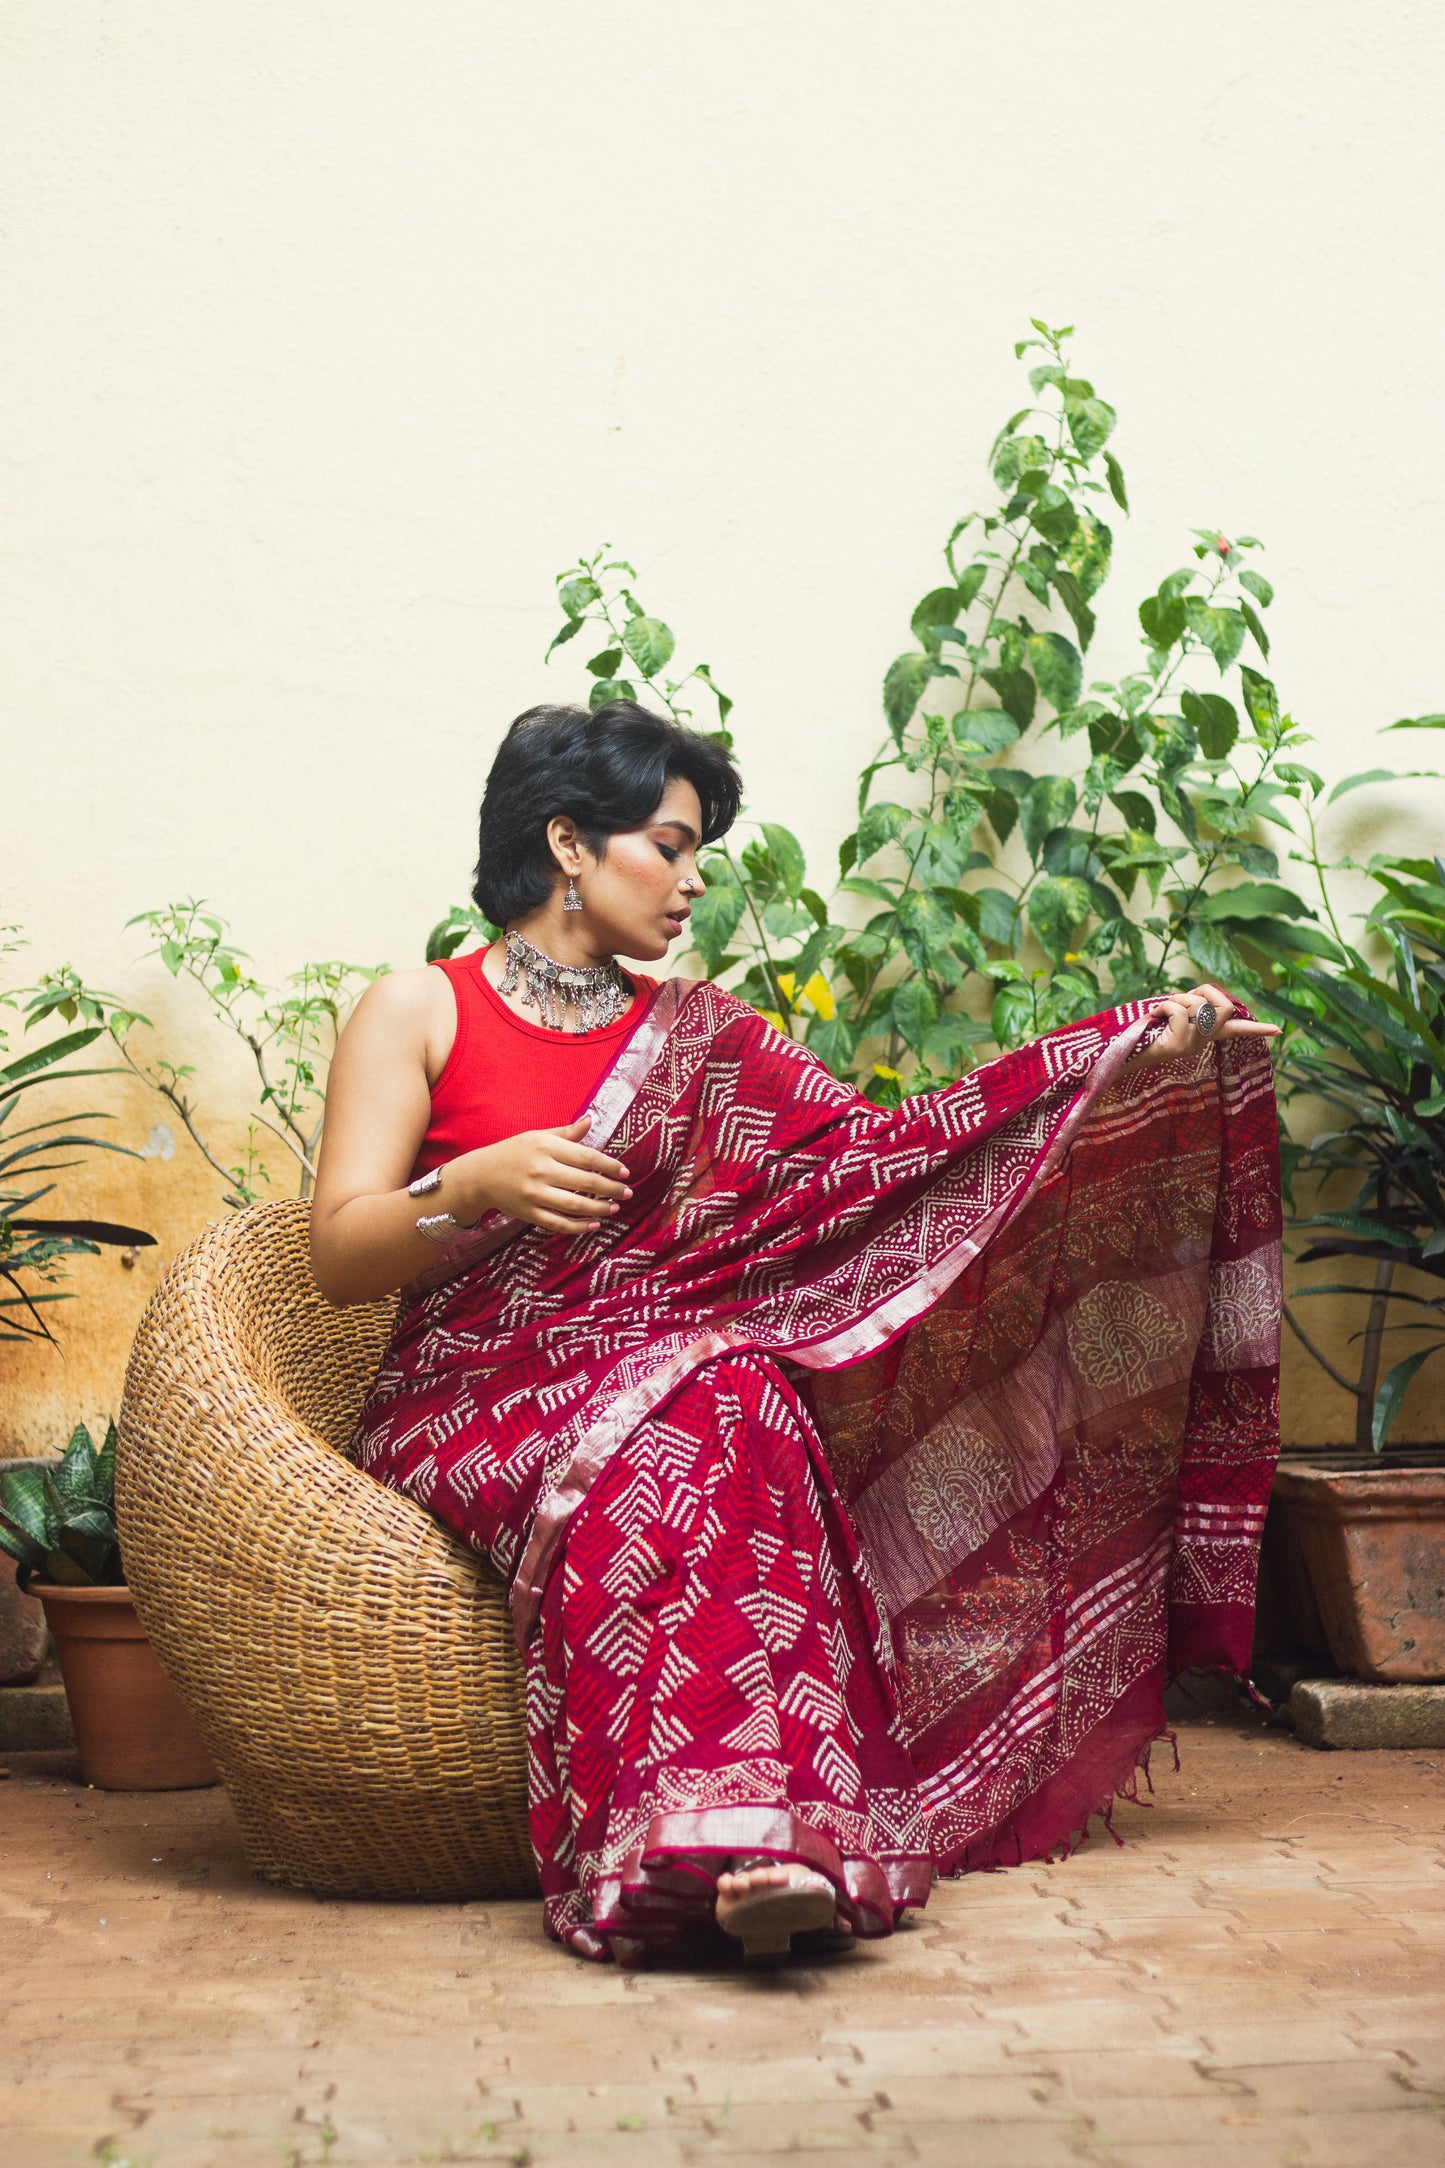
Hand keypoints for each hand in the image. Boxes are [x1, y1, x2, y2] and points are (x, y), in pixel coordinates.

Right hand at [449, 1119, 632, 1235]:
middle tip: (627, 1192)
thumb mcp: (538, 1136)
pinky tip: (594, 1224)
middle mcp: (541, 1170)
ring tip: (615, 1207)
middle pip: (585, 1182)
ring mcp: (534, 1194)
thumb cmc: (514, 1152)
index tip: (625, 1172)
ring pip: (575, 1205)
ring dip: (599, 1208)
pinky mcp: (529, 1213)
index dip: (609, 1166)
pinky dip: (578, 1226)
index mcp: (545, 1147)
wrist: (481, 1175)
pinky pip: (558, 1223)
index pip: (586, 1157)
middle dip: (611, 1188)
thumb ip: (567, 1133)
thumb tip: (591, 1120)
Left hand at [1126, 982, 1280, 1068]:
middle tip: (1182, 998)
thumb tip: (1200, 996)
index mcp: (1203, 1032)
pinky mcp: (1180, 1045)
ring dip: (1179, 1000)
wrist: (1122, 1051)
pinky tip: (1153, 1016)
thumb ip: (1191, 1004)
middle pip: (1225, 1006)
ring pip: (1201, 1008)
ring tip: (1161, 1012)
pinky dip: (1163, 1006)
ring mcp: (1193, 1044)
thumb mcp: (1173, 1013)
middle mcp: (1203, 1040)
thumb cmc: (1144, 1028)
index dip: (1257, 1029)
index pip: (1236, 1029)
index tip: (1279, 1031)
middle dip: (1204, 992)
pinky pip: (1179, 1011)